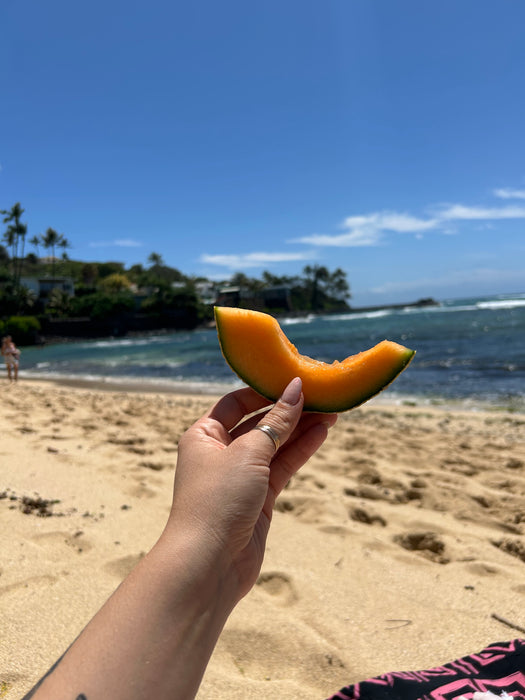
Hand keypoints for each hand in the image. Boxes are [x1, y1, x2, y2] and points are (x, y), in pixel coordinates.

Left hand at [165, 377, 336, 599]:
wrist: (210, 564)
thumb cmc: (219, 500)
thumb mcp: (248, 452)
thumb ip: (276, 421)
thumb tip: (295, 388)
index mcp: (203, 435)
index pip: (236, 403)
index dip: (264, 391)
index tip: (294, 382)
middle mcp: (220, 452)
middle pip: (259, 422)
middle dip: (289, 410)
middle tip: (321, 395)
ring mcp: (241, 476)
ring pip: (274, 445)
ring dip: (301, 429)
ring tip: (332, 411)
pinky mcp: (258, 498)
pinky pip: (282, 467)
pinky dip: (300, 450)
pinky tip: (322, 433)